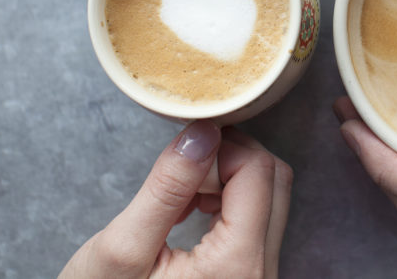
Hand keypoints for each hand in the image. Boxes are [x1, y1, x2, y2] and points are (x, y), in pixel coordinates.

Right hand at [60, 121, 291, 278]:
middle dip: (228, 160)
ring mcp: (259, 277)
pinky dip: (228, 201)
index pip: (258, 172)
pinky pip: (258, 221)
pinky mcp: (249, 276)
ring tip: (177, 197)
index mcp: (237, 267)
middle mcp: (262, 274)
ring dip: (228, 179)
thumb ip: (167, 187)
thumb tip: (203, 131)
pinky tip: (187, 211)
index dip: (221, 148)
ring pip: (270, 197)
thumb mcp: (122, 248)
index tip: (180, 157)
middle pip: (274, 180)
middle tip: (179, 172)